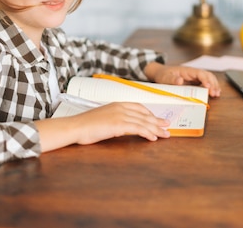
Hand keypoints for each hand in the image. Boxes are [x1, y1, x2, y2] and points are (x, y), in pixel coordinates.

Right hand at [36, 103, 169, 150]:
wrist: (74, 127)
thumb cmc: (84, 125)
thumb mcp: (103, 119)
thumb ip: (114, 120)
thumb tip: (122, 126)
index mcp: (117, 104)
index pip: (139, 107)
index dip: (150, 114)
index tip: (157, 119)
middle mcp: (120, 107)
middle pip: (144, 114)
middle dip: (157, 121)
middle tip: (167, 126)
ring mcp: (120, 115)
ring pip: (144, 122)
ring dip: (156, 129)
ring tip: (165, 134)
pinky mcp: (118, 124)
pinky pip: (138, 128)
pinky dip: (148, 133)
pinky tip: (153, 138)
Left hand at [144, 63, 221, 97]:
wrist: (161, 73)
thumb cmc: (163, 75)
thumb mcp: (165, 78)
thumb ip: (172, 79)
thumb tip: (180, 81)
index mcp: (187, 71)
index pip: (200, 73)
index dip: (205, 80)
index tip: (208, 87)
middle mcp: (193, 73)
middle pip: (207, 75)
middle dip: (213, 83)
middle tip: (215, 93)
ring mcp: (195, 77)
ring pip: (209, 78)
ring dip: (214, 85)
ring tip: (217, 94)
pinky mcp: (195, 82)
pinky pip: (205, 83)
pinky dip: (211, 87)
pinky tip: (214, 92)